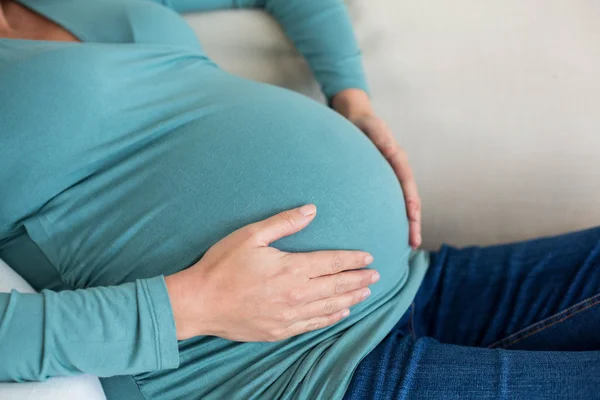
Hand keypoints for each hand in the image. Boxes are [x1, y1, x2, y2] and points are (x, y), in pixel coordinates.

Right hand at [164, 204, 377, 341]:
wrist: (199, 303)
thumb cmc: (222, 266)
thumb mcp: (250, 235)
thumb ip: (284, 222)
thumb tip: (311, 210)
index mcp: (291, 269)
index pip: (332, 262)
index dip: (353, 259)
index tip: (368, 257)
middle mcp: (296, 294)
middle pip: (337, 286)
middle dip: (359, 280)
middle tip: (376, 276)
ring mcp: (289, 316)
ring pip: (329, 307)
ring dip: (350, 299)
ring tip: (366, 293)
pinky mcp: (279, 331)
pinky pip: (313, 325)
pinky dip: (330, 318)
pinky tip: (340, 314)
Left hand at [332, 89, 421, 248]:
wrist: (356, 118)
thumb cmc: (363, 122)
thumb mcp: (372, 126)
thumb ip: (381, 138)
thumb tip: (394, 151)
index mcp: (398, 158)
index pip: (407, 183)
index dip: (411, 202)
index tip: (413, 218)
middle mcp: (399, 169)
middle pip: (410, 199)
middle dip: (413, 222)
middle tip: (414, 243)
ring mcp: (392, 177)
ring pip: (404, 203)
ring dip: (408, 223)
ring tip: (409, 244)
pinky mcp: (384, 182)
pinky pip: (392, 201)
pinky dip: (396, 216)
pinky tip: (392, 231)